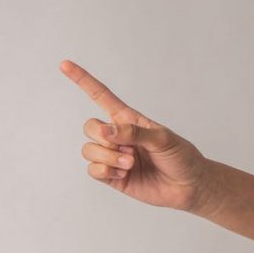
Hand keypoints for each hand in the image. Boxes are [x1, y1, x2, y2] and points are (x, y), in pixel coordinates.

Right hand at [59, 59, 210, 211]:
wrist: (188, 187)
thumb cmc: (180, 156)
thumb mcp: (163, 139)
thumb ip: (133, 133)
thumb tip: (106, 131)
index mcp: (128, 119)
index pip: (101, 96)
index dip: (83, 80)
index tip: (64, 65)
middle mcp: (117, 136)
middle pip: (90, 126)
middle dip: (102, 137)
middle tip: (127, 149)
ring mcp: (112, 157)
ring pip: (88, 150)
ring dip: (108, 158)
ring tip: (130, 164)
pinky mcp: (111, 176)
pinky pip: (93, 170)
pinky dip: (106, 172)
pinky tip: (123, 174)